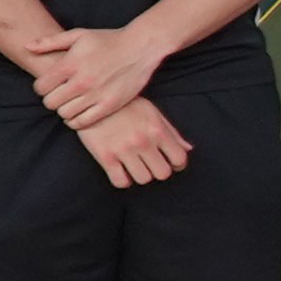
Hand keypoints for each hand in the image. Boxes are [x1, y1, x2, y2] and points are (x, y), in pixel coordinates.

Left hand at [30, 22, 171, 128]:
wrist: (140, 47)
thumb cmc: (108, 40)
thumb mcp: (78, 35)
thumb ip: (50, 42)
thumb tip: (27, 47)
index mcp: (70, 64)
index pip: (40, 87)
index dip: (42, 87)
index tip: (49, 85)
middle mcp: (81, 81)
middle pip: (50, 103)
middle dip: (52, 99)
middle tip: (60, 95)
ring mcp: (96, 95)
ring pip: (65, 114)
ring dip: (64, 110)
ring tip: (71, 103)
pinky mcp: (109, 105)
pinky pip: (83, 122)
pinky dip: (76, 121)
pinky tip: (80, 112)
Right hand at [75, 98, 191, 188]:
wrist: (92, 99)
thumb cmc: (126, 105)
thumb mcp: (152, 112)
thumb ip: (171, 132)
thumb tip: (188, 149)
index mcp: (157, 130)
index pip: (179, 159)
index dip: (177, 164)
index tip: (170, 163)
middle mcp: (143, 141)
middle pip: (162, 173)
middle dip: (159, 170)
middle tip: (151, 164)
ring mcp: (124, 150)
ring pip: (143, 179)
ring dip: (141, 175)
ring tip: (135, 165)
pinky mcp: (105, 156)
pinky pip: (120, 182)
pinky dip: (123, 180)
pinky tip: (121, 170)